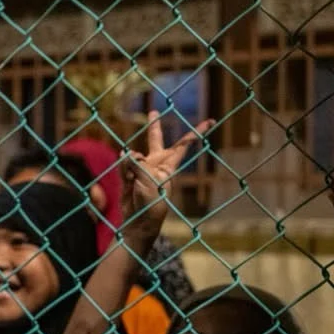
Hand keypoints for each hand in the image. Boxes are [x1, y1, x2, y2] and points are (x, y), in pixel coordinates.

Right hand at [120, 111, 213, 242]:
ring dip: (130, 164)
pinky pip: (122, 166)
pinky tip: (126, 179)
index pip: (184, 146)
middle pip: (155, 141)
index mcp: (168, 166)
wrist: (139, 221)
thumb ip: (137, 164)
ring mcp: (140, 169)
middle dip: (153, 127)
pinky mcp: (128, 175)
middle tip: (154, 112)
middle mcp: (155, 164)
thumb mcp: (149, 182)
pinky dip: (122, 171)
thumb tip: (125, 152)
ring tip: (132, 179)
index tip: (212, 121)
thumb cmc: (151, 203)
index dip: (196, 133)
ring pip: (133, 155)